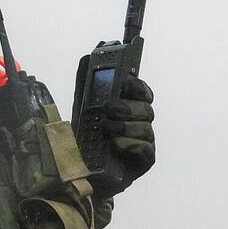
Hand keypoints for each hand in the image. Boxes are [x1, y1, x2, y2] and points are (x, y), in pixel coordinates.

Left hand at [92, 75, 155, 196]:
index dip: (138, 85)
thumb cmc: (86, 138)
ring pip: (145, 128)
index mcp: (130, 107)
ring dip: (124, 126)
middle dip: (127, 107)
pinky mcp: (145, 160)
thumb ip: (86, 82)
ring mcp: (145, 141)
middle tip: (108, 108)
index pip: (143, 92)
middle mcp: (141, 123)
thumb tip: (87, 56)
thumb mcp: (81, 107)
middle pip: (146, 108)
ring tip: (106, 129)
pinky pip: (145, 148)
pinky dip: (130, 144)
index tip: (126, 82)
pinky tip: (115, 144)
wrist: (81, 172)